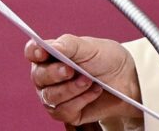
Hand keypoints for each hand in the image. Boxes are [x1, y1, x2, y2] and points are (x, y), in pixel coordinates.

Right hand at [25, 34, 141, 126]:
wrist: (126, 80)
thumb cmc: (106, 60)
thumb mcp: (89, 46)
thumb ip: (67, 45)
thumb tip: (48, 46)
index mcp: (50, 55)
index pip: (32, 52)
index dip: (34, 52)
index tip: (43, 52)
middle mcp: (48, 76)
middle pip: (38, 77)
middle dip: (56, 73)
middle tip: (72, 70)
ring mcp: (55, 95)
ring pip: (50, 96)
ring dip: (72, 89)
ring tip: (89, 80)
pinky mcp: (66, 112)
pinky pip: (64, 111)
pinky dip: (81, 100)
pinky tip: (93, 92)